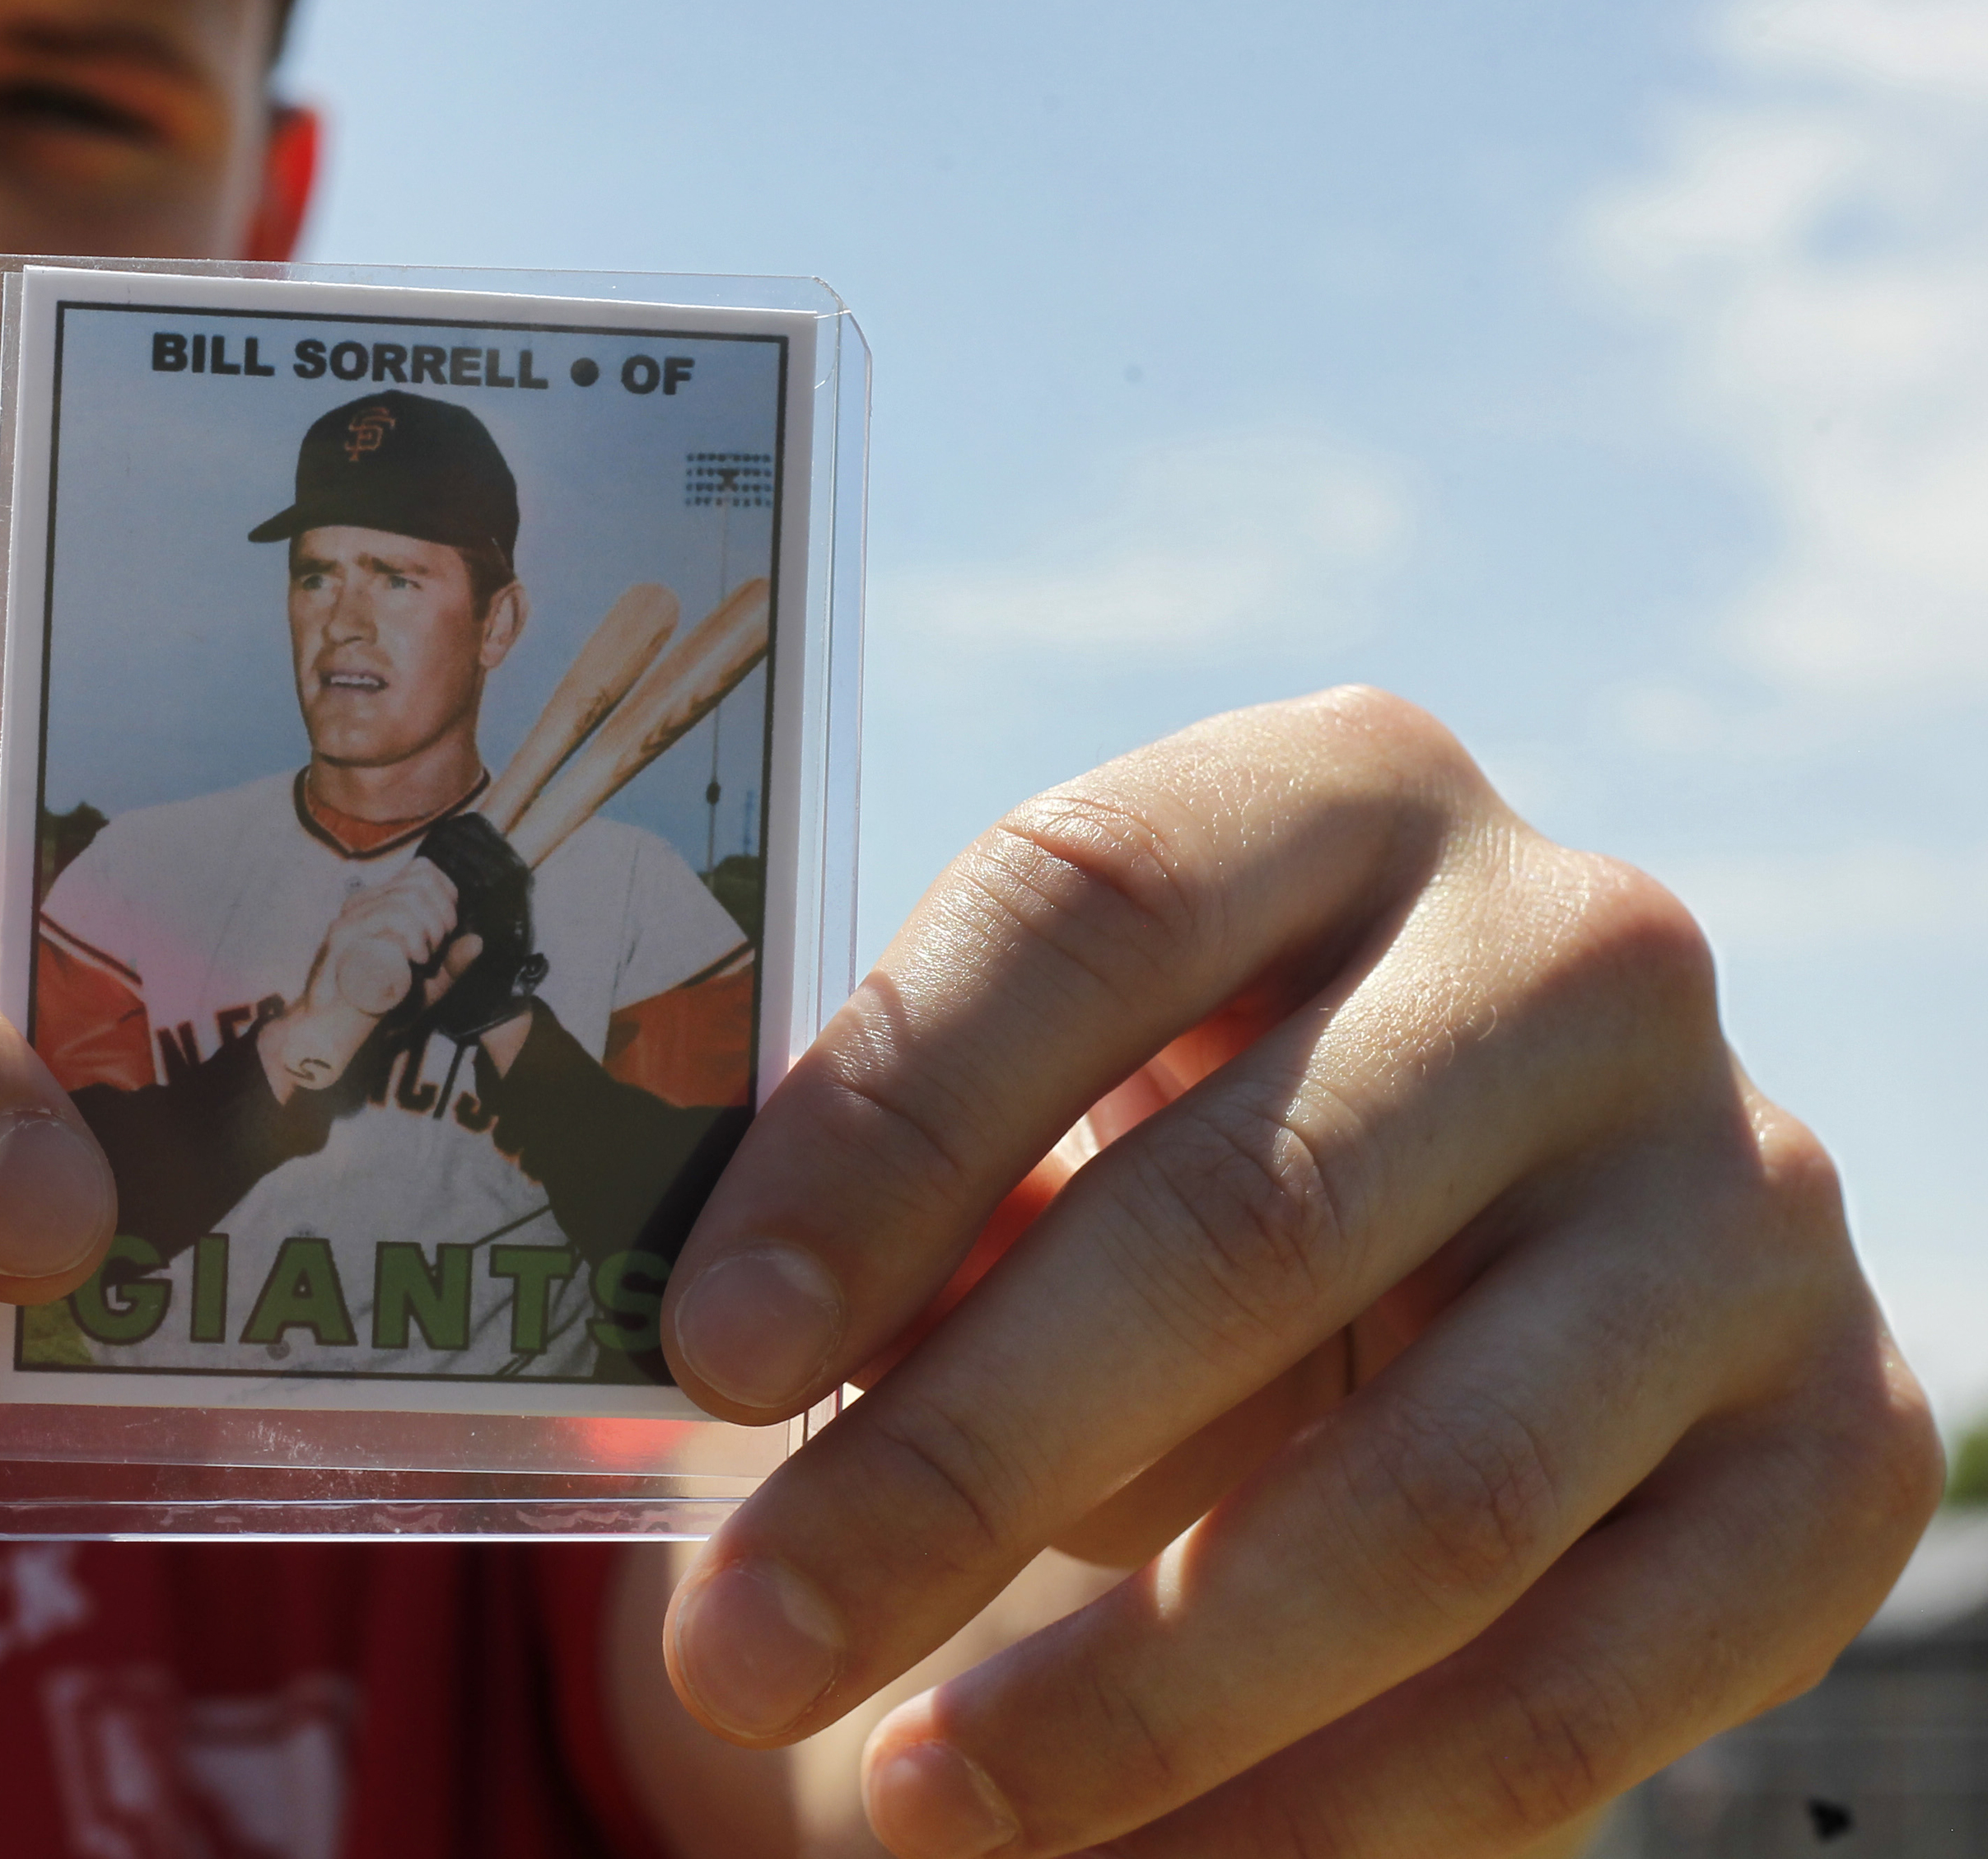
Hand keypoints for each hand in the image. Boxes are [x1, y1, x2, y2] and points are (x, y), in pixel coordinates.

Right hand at [260, 862, 465, 1091]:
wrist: (338, 1033)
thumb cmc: (380, 1006)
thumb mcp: (427, 986)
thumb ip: (451, 966)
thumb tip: (477, 940)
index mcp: (380, 903)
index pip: (422, 872)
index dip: (447, 898)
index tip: (446, 936)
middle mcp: (363, 903)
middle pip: (419, 883)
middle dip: (442, 917)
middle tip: (435, 953)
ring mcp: (350, 917)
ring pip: (407, 899)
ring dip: (430, 929)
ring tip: (425, 959)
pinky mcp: (341, 937)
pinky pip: (387, 916)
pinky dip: (413, 933)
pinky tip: (417, 957)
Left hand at [653, 688, 1939, 1857]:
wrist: (1493, 1235)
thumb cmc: (1178, 1139)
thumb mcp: (1053, 1105)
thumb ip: (915, 1191)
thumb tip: (718, 1358)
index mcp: (1340, 790)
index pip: (1086, 910)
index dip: (883, 1140)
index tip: (709, 1354)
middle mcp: (1579, 952)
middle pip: (1240, 1226)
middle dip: (953, 1471)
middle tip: (742, 1640)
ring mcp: (1738, 1199)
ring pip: (1418, 1502)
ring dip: (1131, 1696)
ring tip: (908, 1796)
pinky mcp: (1836, 1441)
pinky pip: (1577, 1686)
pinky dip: (1332, 1811)